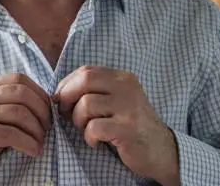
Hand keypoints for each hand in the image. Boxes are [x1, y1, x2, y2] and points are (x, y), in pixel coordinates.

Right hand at [0, 73, 51, 185]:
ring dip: (37, 130)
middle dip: (42, 110)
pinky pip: (14, 135)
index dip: (38, 92)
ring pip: (20, 114)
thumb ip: (6, 103)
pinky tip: (34, 150)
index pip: (18, 78)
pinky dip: (29, 143)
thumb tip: (43, 102)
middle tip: (49, 126)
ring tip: (41, 141)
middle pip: (22, 94)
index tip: (48, 107)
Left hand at [53, 66, 178, 184]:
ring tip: (87, 129)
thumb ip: (95, 90)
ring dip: (78, 120)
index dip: (67, 84)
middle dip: (67, 97)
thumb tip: (59, 92)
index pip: (86, 71)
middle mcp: (126, 87)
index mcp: (122, 77)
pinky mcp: (127, 128)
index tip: (61, 99)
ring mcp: (128, 107)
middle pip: (84, 81)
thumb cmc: (130, 124)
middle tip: (66, 113)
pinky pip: (94, 128)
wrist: (160, 149)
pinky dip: (89, 137)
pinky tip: (96, 142)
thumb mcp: (116, 100)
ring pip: (85, 104)